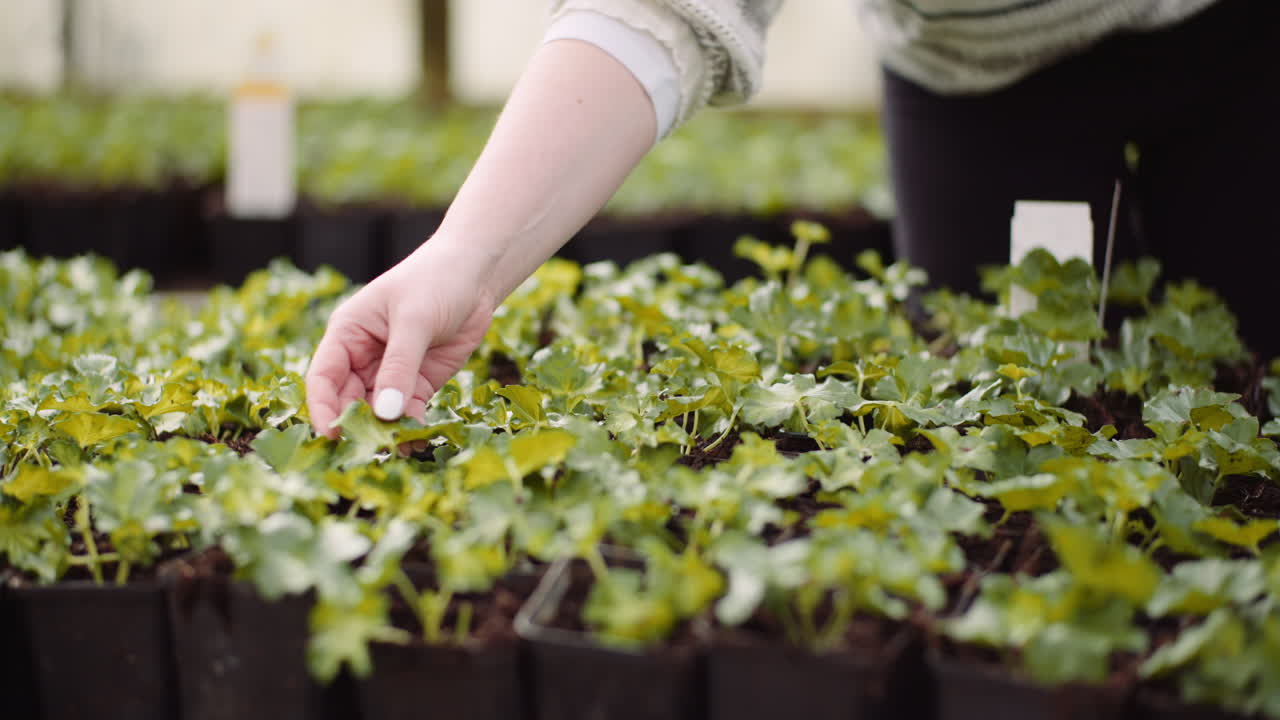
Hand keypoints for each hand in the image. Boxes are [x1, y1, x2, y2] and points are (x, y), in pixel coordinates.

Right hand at [306, 242, 495, 437]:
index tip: (331, 435)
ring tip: (397, 450)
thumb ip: (399, 366)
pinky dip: (411, 426)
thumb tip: (384, 412)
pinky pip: (409, 410)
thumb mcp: (414, 321)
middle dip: (357, 426)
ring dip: (386, 431)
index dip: (323, 408)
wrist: (476, 274)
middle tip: (371, 450)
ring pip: (378, 411)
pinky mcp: (419, 382)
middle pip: (348, 400)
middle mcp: (362, 356)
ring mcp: (391, 371)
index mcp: (347, 333)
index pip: (323, 377)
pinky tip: (418, 441)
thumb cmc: (436, 281)